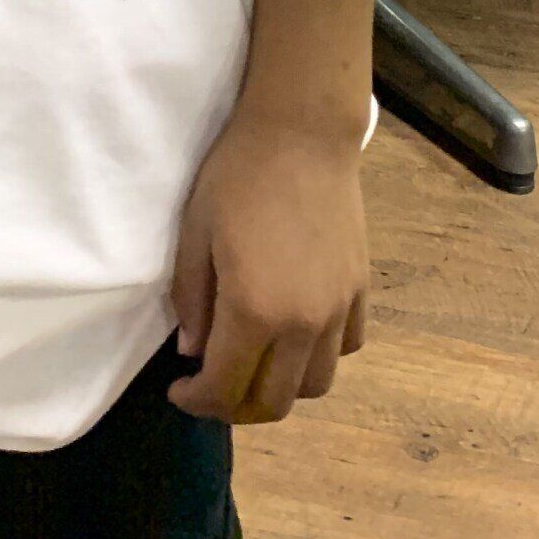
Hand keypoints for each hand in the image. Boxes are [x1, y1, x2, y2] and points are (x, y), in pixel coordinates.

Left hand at [168, 122, 368, 422]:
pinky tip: (294, 332)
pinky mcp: (359, 290)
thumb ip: (191, 301)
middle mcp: (303, 324)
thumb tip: (193, 353)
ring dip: (279, 387)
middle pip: (274, 403)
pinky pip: (345, 348)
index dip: (196, 401)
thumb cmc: (237, 175)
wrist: (301, 132)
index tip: (179, 390)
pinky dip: (317, 356)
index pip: (225, 389)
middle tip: (210, 384)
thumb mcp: (194, 233)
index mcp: (254, 311)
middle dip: (235, 405)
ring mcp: (338, 309)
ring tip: (254, 361)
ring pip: (314, 385)